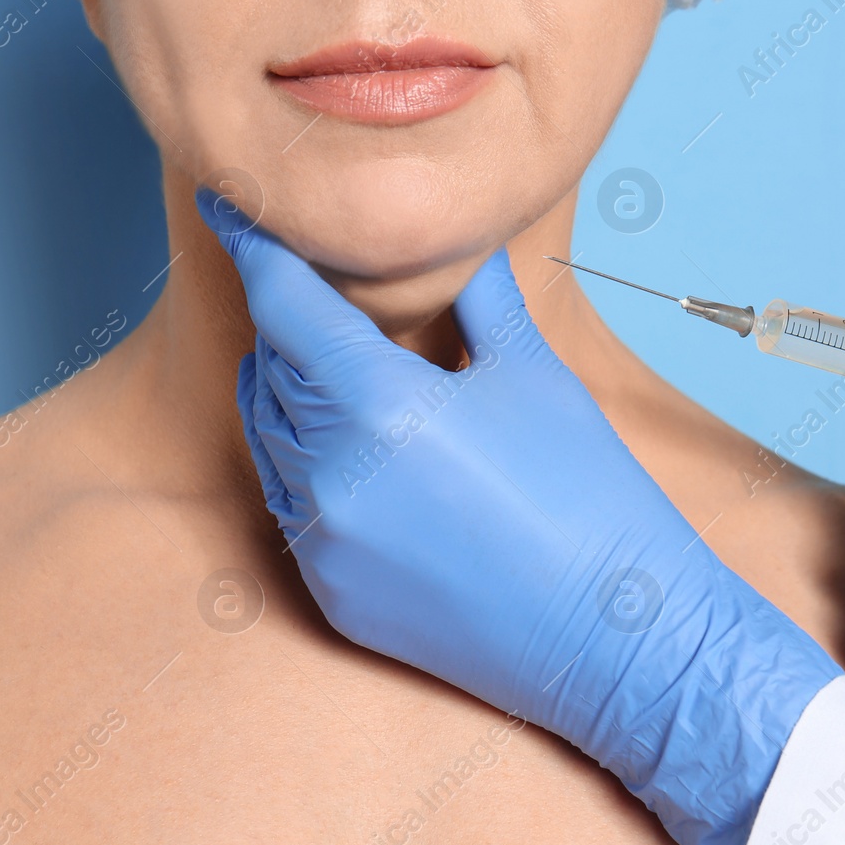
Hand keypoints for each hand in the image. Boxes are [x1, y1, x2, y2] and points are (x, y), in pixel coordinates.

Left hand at [202, 190, 841, 844]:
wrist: (616, 640)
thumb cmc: (588, 497)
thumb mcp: (532, 375)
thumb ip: (478, 298)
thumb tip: (457, 240)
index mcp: (378, 405)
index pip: (282, 303)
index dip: (252, 246)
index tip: (228, 205)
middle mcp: (329, 475)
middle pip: (272, 367)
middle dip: (287, 319)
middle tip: (314, 283)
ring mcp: (323, 543)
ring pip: (269, 436)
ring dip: (289, 390)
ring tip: (328, 360)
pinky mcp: (331, 595)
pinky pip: (289, 505)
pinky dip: (303, 461)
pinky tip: (345, 446)